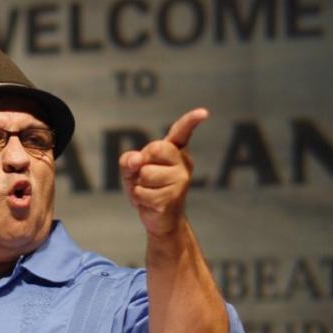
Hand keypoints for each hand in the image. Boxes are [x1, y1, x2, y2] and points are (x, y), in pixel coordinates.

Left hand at [118, 108, 207, 236]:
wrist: (159, 219)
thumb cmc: (146, 188)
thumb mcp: (131, 170)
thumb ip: (128, 160)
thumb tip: (136, 160)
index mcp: (175, 152)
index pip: (182, 132)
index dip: (191, 121)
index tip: (204, 113)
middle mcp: (183, 164)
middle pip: (154, 148)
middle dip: (142, 162)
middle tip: (146, 176)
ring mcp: (180, 181)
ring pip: (145, 173)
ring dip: (139, 184)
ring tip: (149, 191)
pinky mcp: (172, 198)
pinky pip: (142, 192)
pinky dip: (138, 198)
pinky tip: (150, 203)